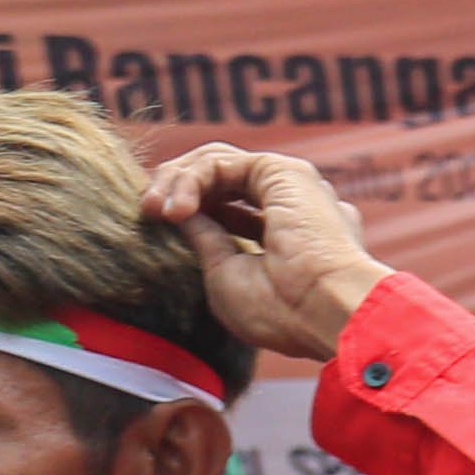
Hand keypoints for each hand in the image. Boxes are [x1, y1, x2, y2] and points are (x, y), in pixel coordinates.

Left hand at [139, 147, 392, 363]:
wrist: (325, 312)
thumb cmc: (284, 310)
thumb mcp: (226, 273)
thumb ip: (205, 238)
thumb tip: (178, 212)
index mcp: (290, 235)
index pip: (228, 206)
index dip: (190, 211)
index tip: (156, 226)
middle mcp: (294, 205)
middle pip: (219, 179)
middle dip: (177, 190)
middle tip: (148, 211)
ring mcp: (291, 187)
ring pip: (215, 164)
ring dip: (177, 182)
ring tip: (158, 210)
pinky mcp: (283, 171)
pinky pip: (220, 162)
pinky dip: (191, 179)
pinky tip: (178, 208)